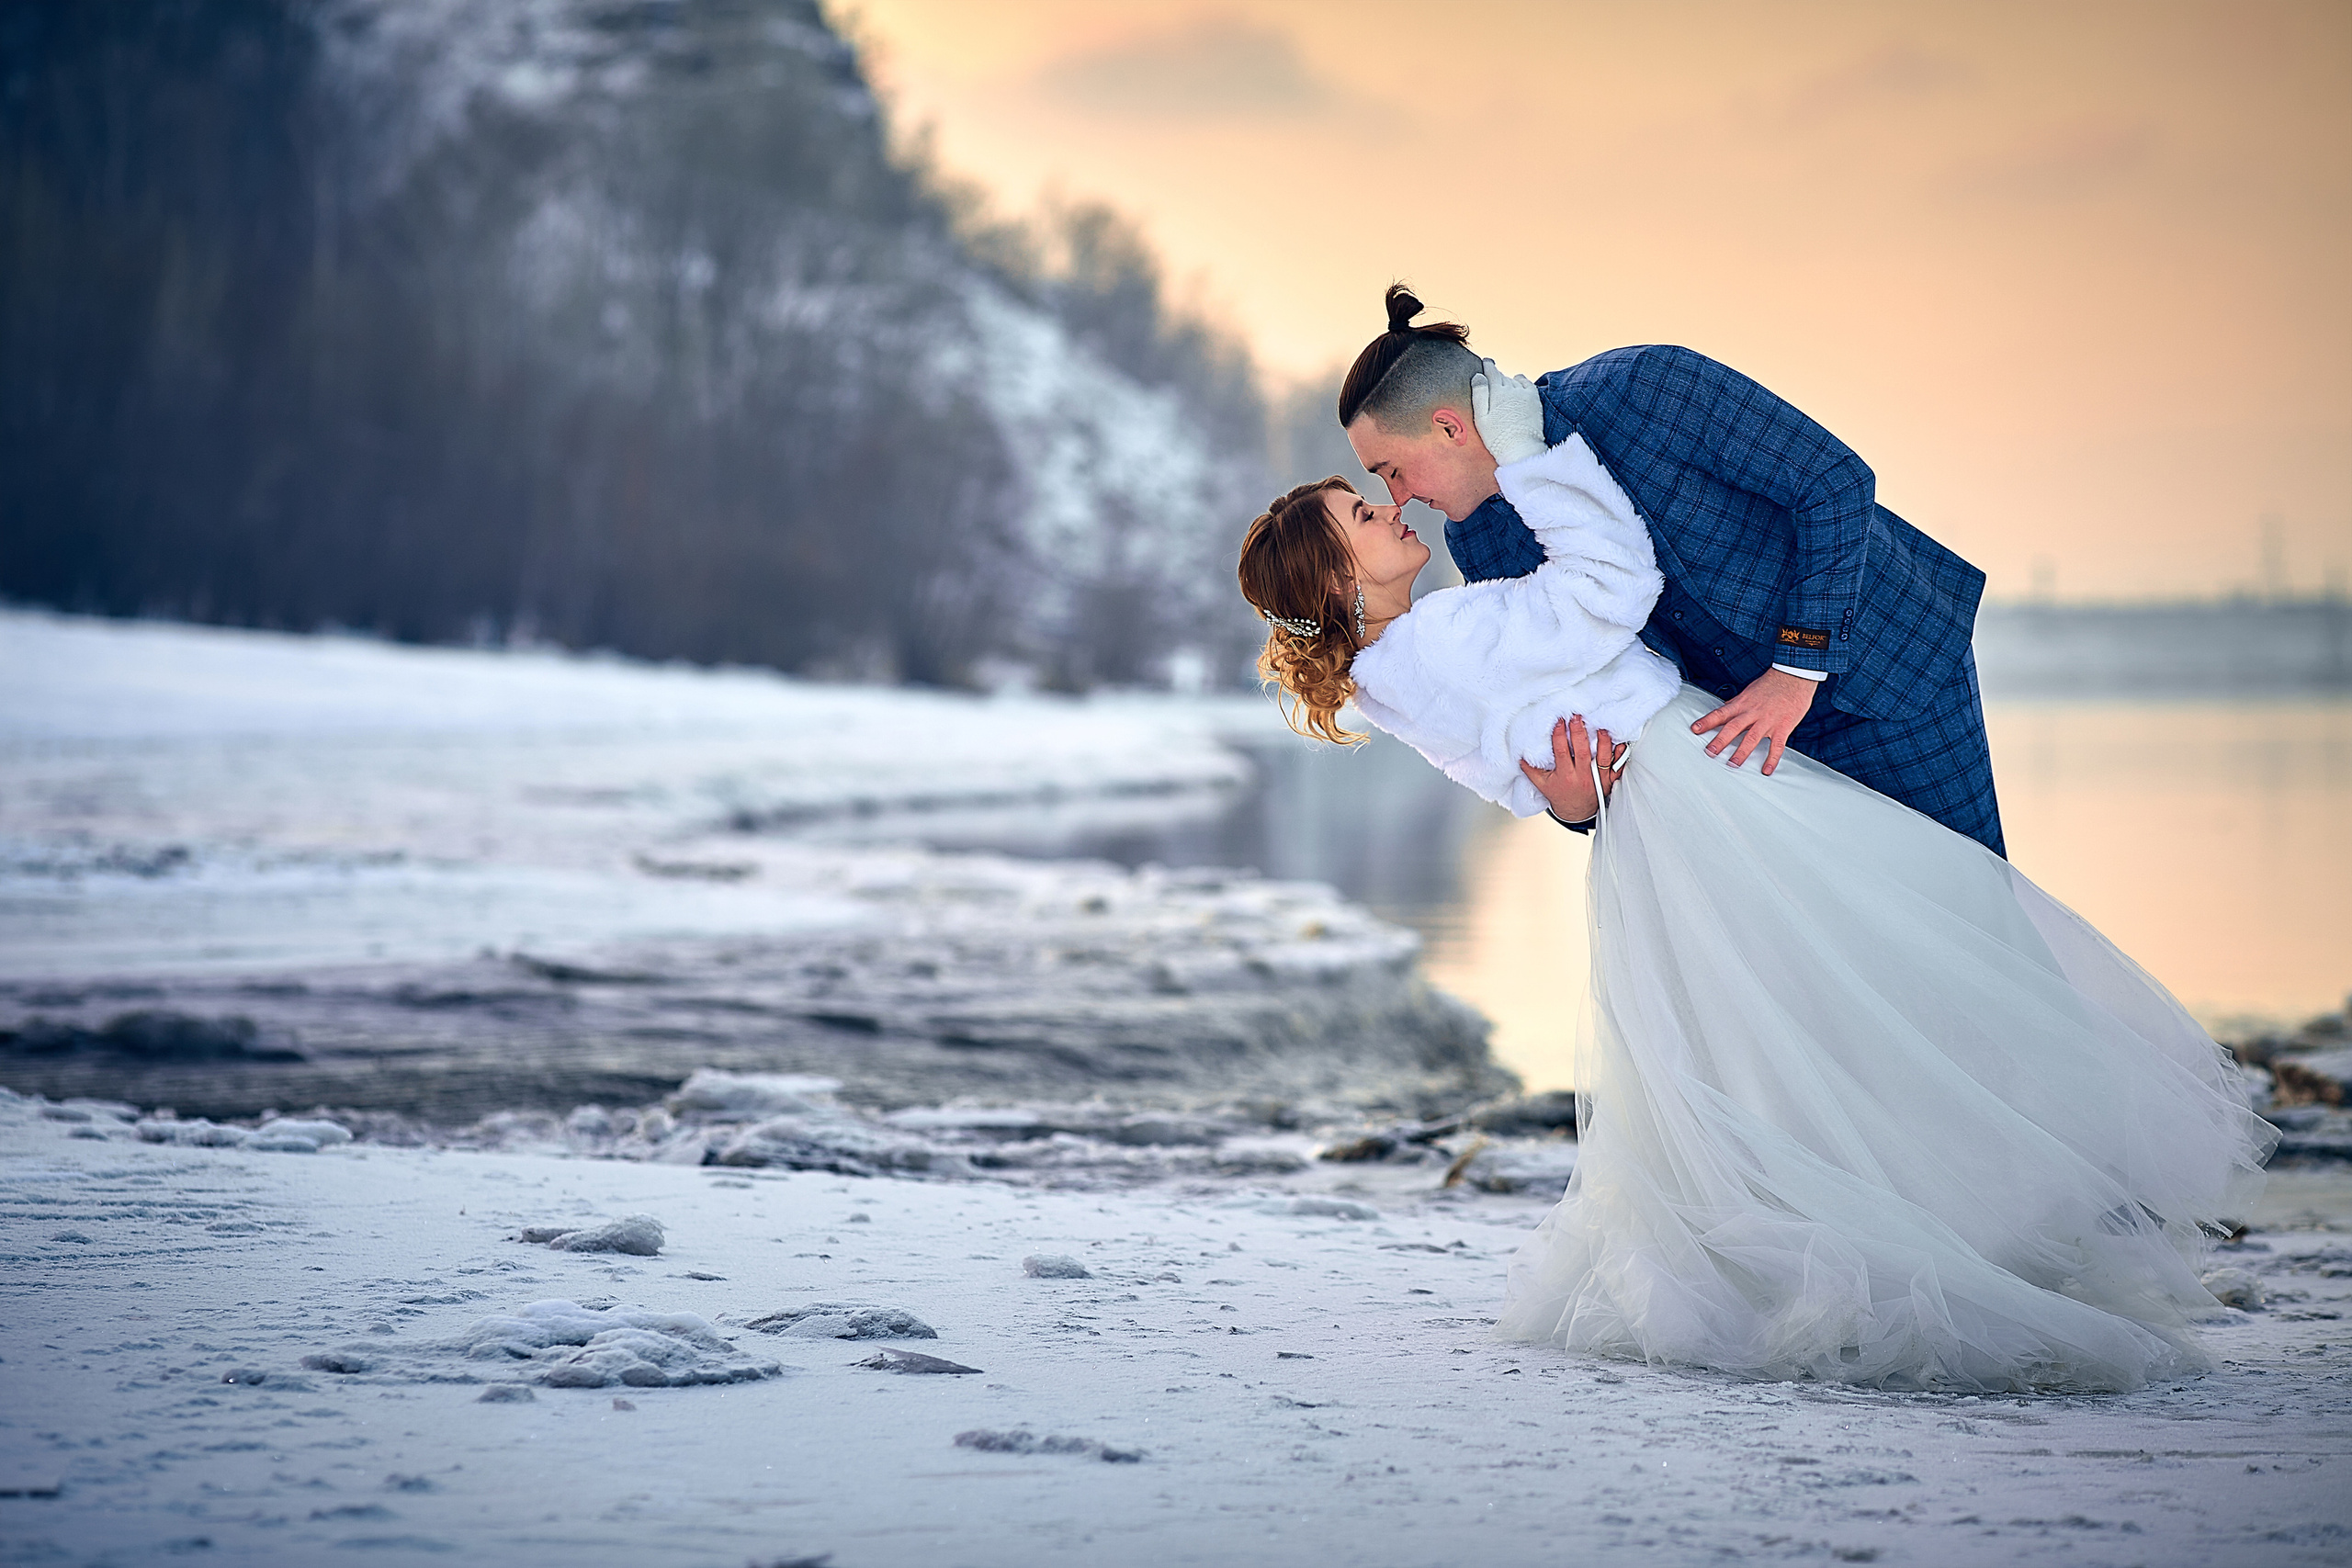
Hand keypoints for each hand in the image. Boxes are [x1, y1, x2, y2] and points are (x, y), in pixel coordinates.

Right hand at [1470, 358, 1545, 466]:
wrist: (1520, 449)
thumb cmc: (1496, 437)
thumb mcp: (1481, 417)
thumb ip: (1479, 394)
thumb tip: (1478, 375)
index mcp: (1496, 392)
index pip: (1491, 372)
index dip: (1488, 365)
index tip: (1485, 361)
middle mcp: (1512, 389)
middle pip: (1502, 376)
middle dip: (1496, 376)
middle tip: (1491, 378)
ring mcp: (1524, 393)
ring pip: (1513, 380)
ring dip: (1507, 381)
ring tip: (1502, 389)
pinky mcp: (1534, 399)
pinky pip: (1526, 383)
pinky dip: (1521, 382)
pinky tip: (1517, 386)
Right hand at [1520, 715, 1625, 821]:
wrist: (1576, 813)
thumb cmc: (1560, 795)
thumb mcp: (1542, 785)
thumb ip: (1531, 770)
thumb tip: (1522, 754)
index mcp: (1565, 776)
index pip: (1561, 752)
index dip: (1559, 736)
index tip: (1559, 721)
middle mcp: (1582, 776)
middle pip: (1582, 752)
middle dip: (1579, 733)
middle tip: (1577, 717)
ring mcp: (1597, 779)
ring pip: (1602, 759)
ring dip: (1603, 742)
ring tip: (1600, 726)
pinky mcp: (1609, 780)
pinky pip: (1617, 768)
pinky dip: (1620, 756)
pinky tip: (1621, 744)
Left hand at [1691, 668, 1816, 774]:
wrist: (1794, 676)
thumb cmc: (1772, 683)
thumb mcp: (1750, 691)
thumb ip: (1737, 703)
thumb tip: (1724, 709)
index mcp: (1743, 703)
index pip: (1721, 712)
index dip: (1707, 721)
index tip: (1695, 729)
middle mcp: (1753, 712)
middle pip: (1733, 727)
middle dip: (1720, 740)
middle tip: (1709, 752)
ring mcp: (1768, 720)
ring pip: (1752, 738)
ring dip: (1741, 752)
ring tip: (1732, 764)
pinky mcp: (1783, 727)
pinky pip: (1776, 746)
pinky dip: (1771, 759)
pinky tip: (1766, 770)